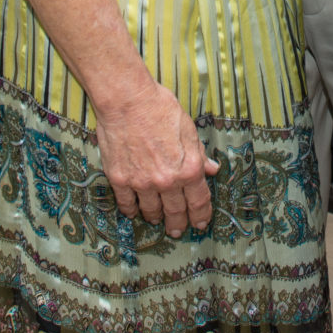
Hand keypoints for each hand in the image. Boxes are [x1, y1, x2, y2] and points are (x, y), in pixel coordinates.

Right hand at [94, 80, 218, 236]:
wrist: (128, 101)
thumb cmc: (160, 109)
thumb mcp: (189, 130)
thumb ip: (199, 154)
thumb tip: (211, 169)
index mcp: (189, 169)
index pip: (199, 202)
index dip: (201, 216)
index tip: (200, 224)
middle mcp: (167, 181)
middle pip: (175, 212)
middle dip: (178, 224)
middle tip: (177, 230)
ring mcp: (142, 183)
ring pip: (151, 211)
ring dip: (156, 218)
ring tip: (157, 220)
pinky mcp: (121, 179)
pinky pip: (127, 204)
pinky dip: (131, 210)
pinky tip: (134, 211)